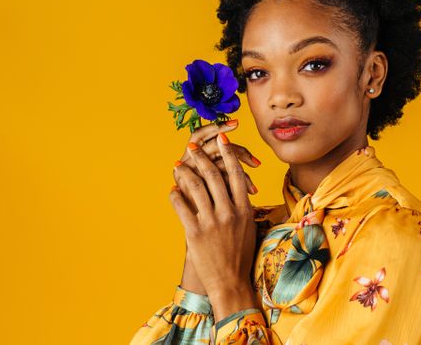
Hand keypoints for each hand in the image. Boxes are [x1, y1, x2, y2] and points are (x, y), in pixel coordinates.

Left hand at [170, 132, 257, 320]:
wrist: (230, 283)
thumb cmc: (240, 255)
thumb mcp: (248, 228)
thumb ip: (241, 207)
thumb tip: (236, 186)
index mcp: (244, 209)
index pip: (236, 173)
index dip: (228, 153)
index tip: (222, 138)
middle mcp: (229, 213)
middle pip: (215, 175)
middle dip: (202, 157)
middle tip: (192, 146)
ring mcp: (212, 222)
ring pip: (196, 187)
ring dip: (185, 172)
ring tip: (178, 164)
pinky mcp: (195, 233)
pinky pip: (181, 207)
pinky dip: (175, 195)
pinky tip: (172, 190)